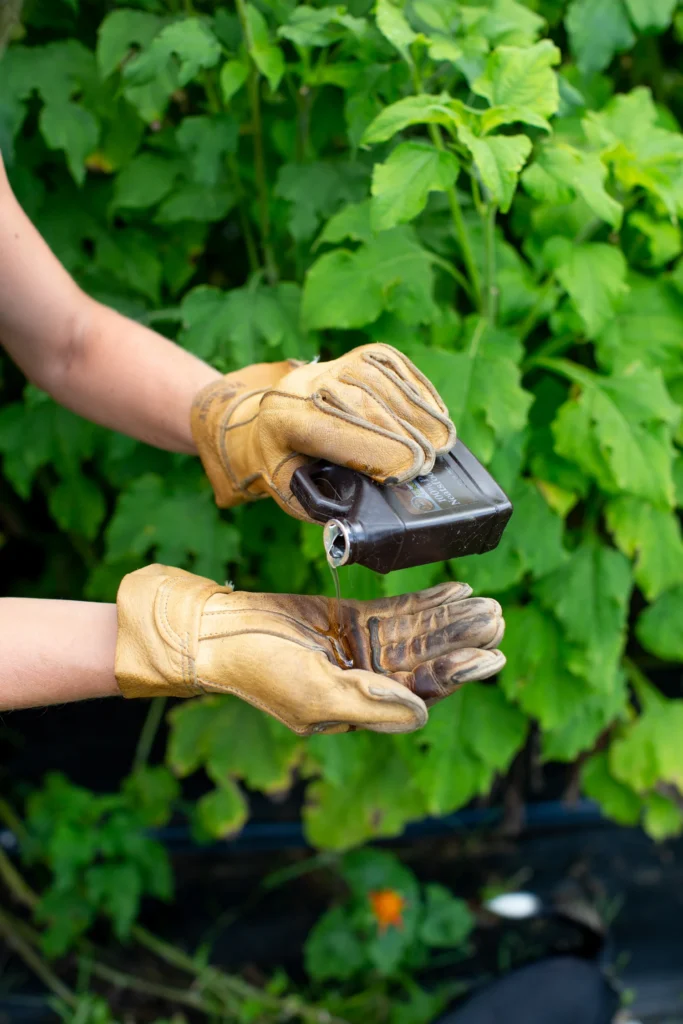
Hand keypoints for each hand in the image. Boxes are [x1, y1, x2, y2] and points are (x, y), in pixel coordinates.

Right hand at [115, 567, 504, 734]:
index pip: (419, 691)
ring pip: (417, 633)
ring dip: (449, 619)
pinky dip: (426, 601)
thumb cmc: (259, 670)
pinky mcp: (351, 619)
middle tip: (496, 621)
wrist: (219, 632)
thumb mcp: (314, 694)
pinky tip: (455, 589)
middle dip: (461, 642)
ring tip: (486, 605)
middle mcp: (367, 680)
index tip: (490, 657)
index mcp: (360, 708)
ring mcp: (361, 648)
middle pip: (426, 660)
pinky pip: (397, 610)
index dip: (455, 673)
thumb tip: (421, 712)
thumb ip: (368, 704)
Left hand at [190, 343, 455, 519]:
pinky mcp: (355, 356)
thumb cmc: (286, 465)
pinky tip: (436, 413)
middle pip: (361, 405)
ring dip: (417, 412)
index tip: (407, 473)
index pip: (330, 430)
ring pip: (380, 381)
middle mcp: (303, 386)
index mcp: (283, 422)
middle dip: (402, 434)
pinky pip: (392, 365)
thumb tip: (366, 516)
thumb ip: (324, 504)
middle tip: (431, 464)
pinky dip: (418, 389)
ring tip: (442, 442)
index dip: (373, 450)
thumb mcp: (294, 493)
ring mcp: (331, 366)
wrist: (267, 421)